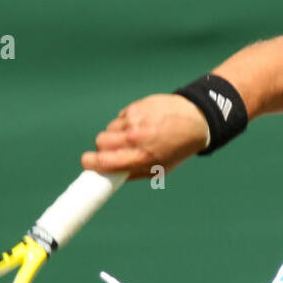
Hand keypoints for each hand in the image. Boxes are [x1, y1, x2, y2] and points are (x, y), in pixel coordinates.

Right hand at [81, 93, 209, 179]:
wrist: (195, 120)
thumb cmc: (176, 150)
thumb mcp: (158, 169)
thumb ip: (132, 173)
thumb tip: (108, 175)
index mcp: (141, 158)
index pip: (104, 161)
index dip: (90, 163)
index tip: (87, 163)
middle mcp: (136, 139)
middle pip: (100, 142)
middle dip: (103, 148)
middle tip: (114, 151)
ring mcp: (134, 121)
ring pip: (108, 129)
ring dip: (115, 135)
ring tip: (133, 137)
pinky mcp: (135, 107)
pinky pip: (119, 118)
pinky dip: (124, 123)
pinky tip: (140, 125)